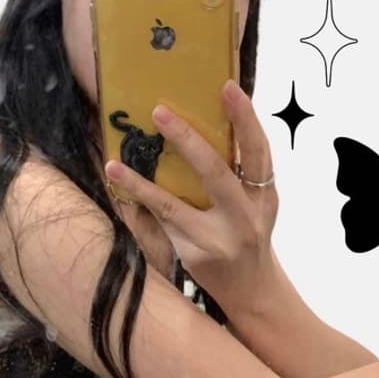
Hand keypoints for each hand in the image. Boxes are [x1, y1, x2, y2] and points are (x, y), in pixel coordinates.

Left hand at [104, 80, 278, 306]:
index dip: (245, 118)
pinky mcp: (194, 256)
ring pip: (173, 206)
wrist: (252, 290)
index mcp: (263, 195)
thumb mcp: (255, 203)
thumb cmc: (248, 233)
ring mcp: (217, 239)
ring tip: (115, 163)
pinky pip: (160, 224)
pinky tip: (118, 189)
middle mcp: (244, 217)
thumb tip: (205, 121)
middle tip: (160, 112)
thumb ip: (239, 172)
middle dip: (187, 140)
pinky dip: (138, 205)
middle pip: (215, 172)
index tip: (227, 87)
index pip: (257, 151)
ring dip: (141, 183)